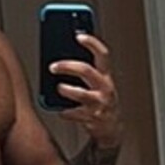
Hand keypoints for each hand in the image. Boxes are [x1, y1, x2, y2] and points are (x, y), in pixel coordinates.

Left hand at [50, 34, 122, 148]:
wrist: (110, 128)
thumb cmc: (100, 101)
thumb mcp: (98, 83)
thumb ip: (86, 70)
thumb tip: (63, 55)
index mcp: (106, 76)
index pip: (102, 54)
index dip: (92, 43)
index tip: (79, 36)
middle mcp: (105, 88)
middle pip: (86, 70)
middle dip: (67, 66)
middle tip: (53, 66)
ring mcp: (99, 103)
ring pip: (80, 93)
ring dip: (65, 89)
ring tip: (59, 88)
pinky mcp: (92, 118)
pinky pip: (73, 113)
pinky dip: (64, 112)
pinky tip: (62, 110)